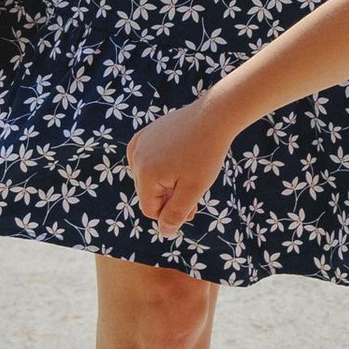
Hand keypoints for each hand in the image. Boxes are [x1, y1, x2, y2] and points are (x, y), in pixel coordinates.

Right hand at [127, 88, 235, 232]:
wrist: (214, 115)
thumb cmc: (206, 154)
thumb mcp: (193, 190)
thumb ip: (176, 213)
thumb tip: (164, 232)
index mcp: (144, 173)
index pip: (150, 210)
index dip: (172, 212)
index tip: (192, 205)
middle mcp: (135, 157)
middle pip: (149, 194)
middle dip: (170, 197)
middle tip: (195, 189)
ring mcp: (138, 143)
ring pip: (149, 179)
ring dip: (168, 182)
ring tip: (189, 172)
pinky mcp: (144, 134)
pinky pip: (148, 162)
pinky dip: (162, 166)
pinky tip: (179, 159)